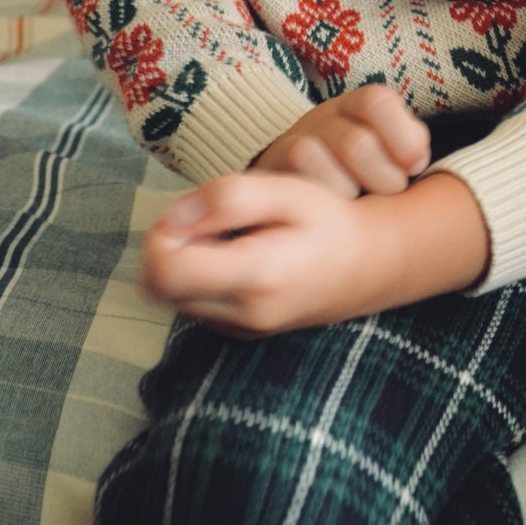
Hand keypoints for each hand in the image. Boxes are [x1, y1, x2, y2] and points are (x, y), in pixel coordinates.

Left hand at [142, 168, 490, 335]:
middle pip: (158, 289)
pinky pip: (193, 306)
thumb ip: (226, 198)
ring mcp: (240, 329)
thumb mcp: (286, 192)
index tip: (190, 211)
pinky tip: (229, 254)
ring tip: (220, 234)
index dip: (161, 234)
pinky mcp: (239, 332)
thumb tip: (174, 217)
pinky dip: (196, 278)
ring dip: (179, 262)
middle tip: (201, 218)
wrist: (368, 265)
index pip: (165, 271)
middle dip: (165, 247)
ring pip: (171, 300)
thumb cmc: (328, 221)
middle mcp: (242, 314)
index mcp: (255, 275)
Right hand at [253, 83, 429, 196]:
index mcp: (355, 106)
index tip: (414, 166)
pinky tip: (331, 210)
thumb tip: (416, 158)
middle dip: (382, 179)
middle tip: (388, 192)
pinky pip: (290, 183)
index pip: (377, 102)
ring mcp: (292, 141)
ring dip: (346, 192)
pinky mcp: (270, 169)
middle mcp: (322, 117)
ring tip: (358, 203)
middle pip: (356, 144)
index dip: (403, 136)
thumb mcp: (388, 151)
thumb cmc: (358, 171)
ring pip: (313, 158)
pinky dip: (318, 200)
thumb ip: (408, 149)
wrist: (298, 182)